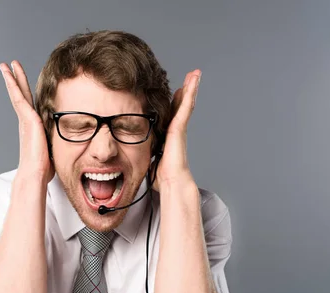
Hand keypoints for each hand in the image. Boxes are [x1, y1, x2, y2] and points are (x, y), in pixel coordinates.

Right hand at [0, 60, 53, 182]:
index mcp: (33, 127)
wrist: (35, 173)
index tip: (24, 83)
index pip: (30, 105)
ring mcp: (25, 119)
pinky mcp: (27, 119)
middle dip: (17, 80)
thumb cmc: (44, 167)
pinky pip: (18, 97)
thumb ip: (58, 141)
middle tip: (11, 67)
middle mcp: (27, 121)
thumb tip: (73, 144)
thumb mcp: (54, 149)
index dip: (27, 93)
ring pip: (18, 93)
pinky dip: (13, 85)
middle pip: (21, 95)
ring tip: (7, 65)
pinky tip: (10, 74)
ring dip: (13, 78)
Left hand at [152, 69, 200, 191]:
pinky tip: (192, 82)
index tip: (177, 92)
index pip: (172, 114)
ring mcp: (179, 128)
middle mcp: (175, 129)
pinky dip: (189, 94)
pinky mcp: (179, 128)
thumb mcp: (150, 159)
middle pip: (181, 105)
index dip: (175, 102)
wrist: (171, 181)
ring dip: (191, 87)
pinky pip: (185, 107)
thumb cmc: (161, 175)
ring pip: (186, 103)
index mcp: (168, 135)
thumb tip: (134, 158)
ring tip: (196, 74)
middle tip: (191, 77)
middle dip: (186, 91)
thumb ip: (147, 154)